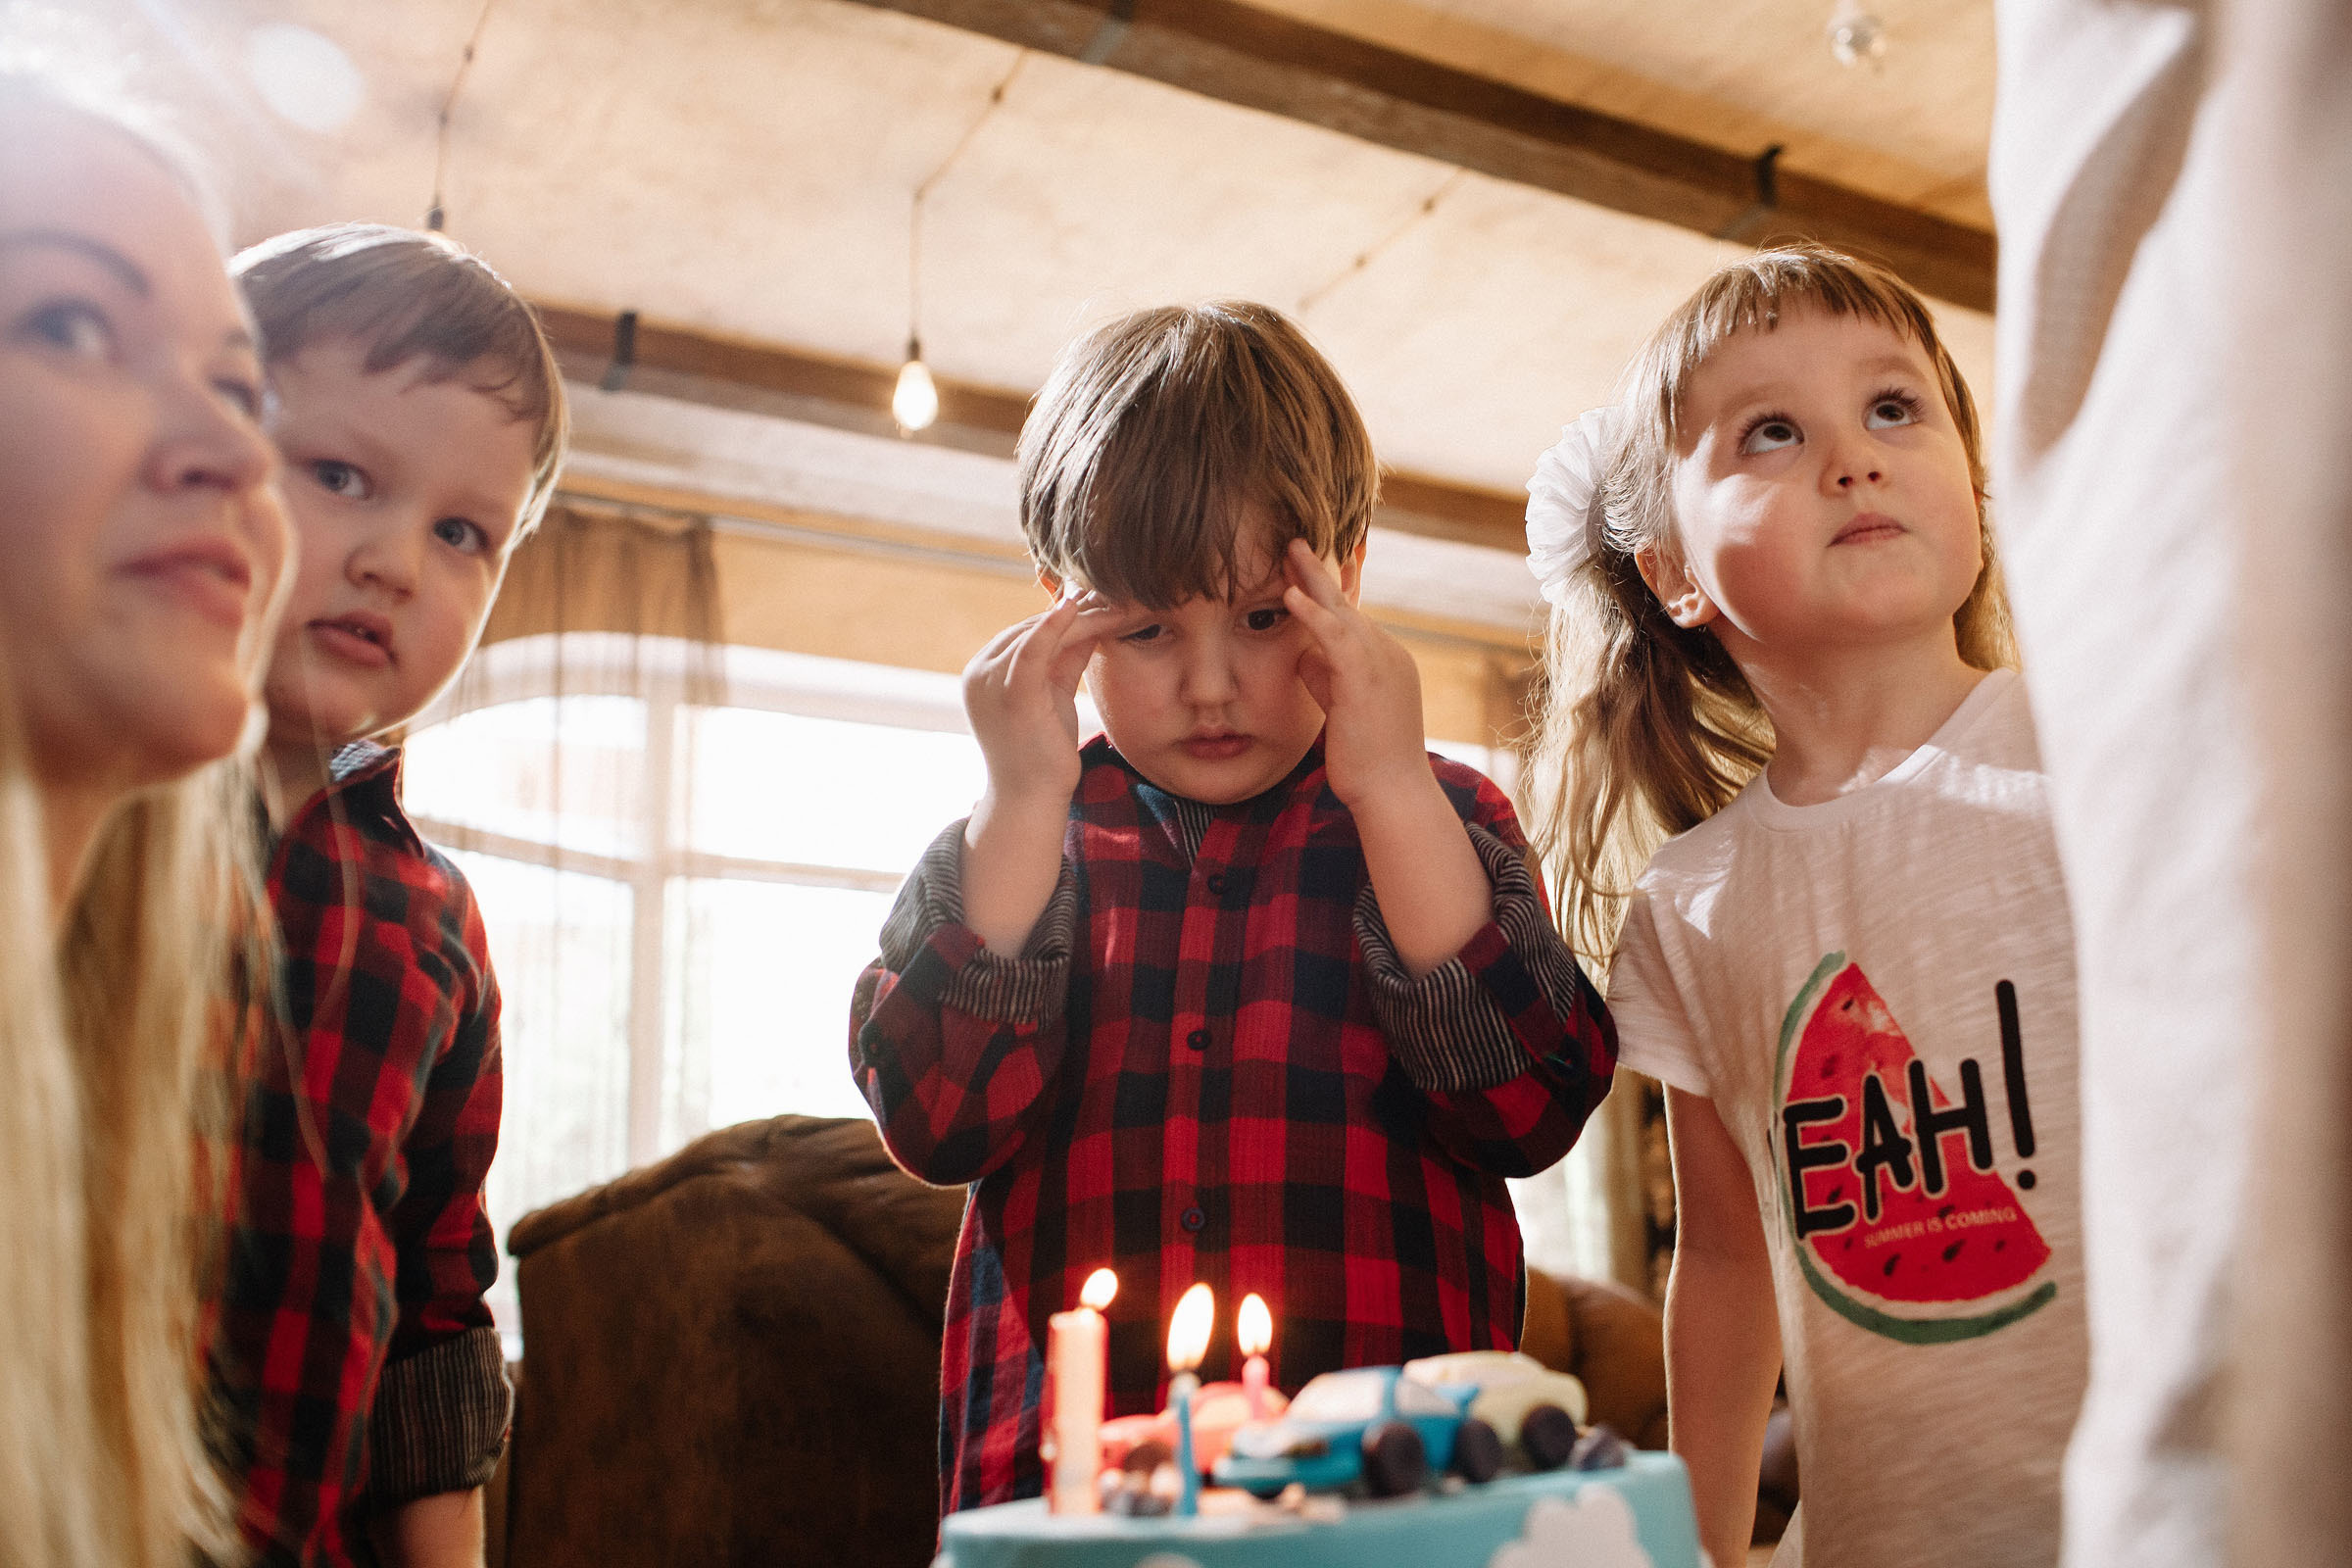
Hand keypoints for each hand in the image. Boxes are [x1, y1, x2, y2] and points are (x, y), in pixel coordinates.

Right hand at [961, 592, 1114, 811]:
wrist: (1031, 799)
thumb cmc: (1043, 752)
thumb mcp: (1054, 694)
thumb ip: (1066, 657)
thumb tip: (1090, 621)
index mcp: (983, 671)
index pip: (1027, 633)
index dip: (1066, 616)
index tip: (1104, 601)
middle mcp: (978, 672)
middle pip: (1033, 629)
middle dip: (1078, 612)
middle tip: (1118, 595)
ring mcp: (989, 682)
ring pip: (1038, 634)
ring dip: (1081, 616)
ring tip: (1117, 604)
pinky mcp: (1010, 695)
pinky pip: (1031, 649)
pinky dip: (1053, 625)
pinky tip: (1077, 606)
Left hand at [1281, 539, 1431, 810]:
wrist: (1392, 792)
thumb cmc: (1367, 760)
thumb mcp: (1341, 709)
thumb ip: (1326, 677)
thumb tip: (1304, 655)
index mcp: (1384, 659)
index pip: (1351, 615)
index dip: (1328, 588)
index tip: (1303, 563)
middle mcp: (1387, 653)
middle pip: (1347, 602)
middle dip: (1319, 571)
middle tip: (1294, 540)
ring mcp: (1381, 663)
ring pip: (1343, 610)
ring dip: (1313, 578)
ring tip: (1289, 549)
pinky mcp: (1366, 679)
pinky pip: (1337, 637)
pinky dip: (1313, 613)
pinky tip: (1290, 595)